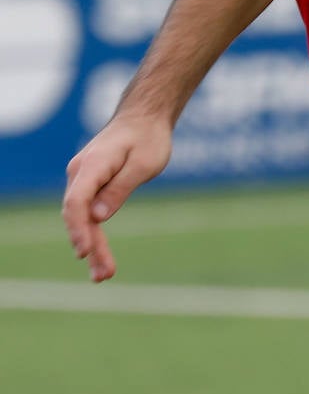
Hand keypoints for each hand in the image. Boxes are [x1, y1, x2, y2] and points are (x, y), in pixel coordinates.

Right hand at [61, 112, 172, 281]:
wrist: (144, 118)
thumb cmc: (147, 138)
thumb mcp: (143, 164)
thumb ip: (119, 189)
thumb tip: (97, 217)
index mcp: (92, 166)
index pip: (76, 202)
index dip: (78, 229)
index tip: (85, 252)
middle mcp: (80, 173)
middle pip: (78, 216)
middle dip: (90, 246)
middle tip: (104, 275)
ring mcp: (83, 179)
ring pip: (82, 218)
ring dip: (92, 246)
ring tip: (104, 275)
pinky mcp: (90, 185)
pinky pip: (88, 212)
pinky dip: (93, 233)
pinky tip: (99, 255)